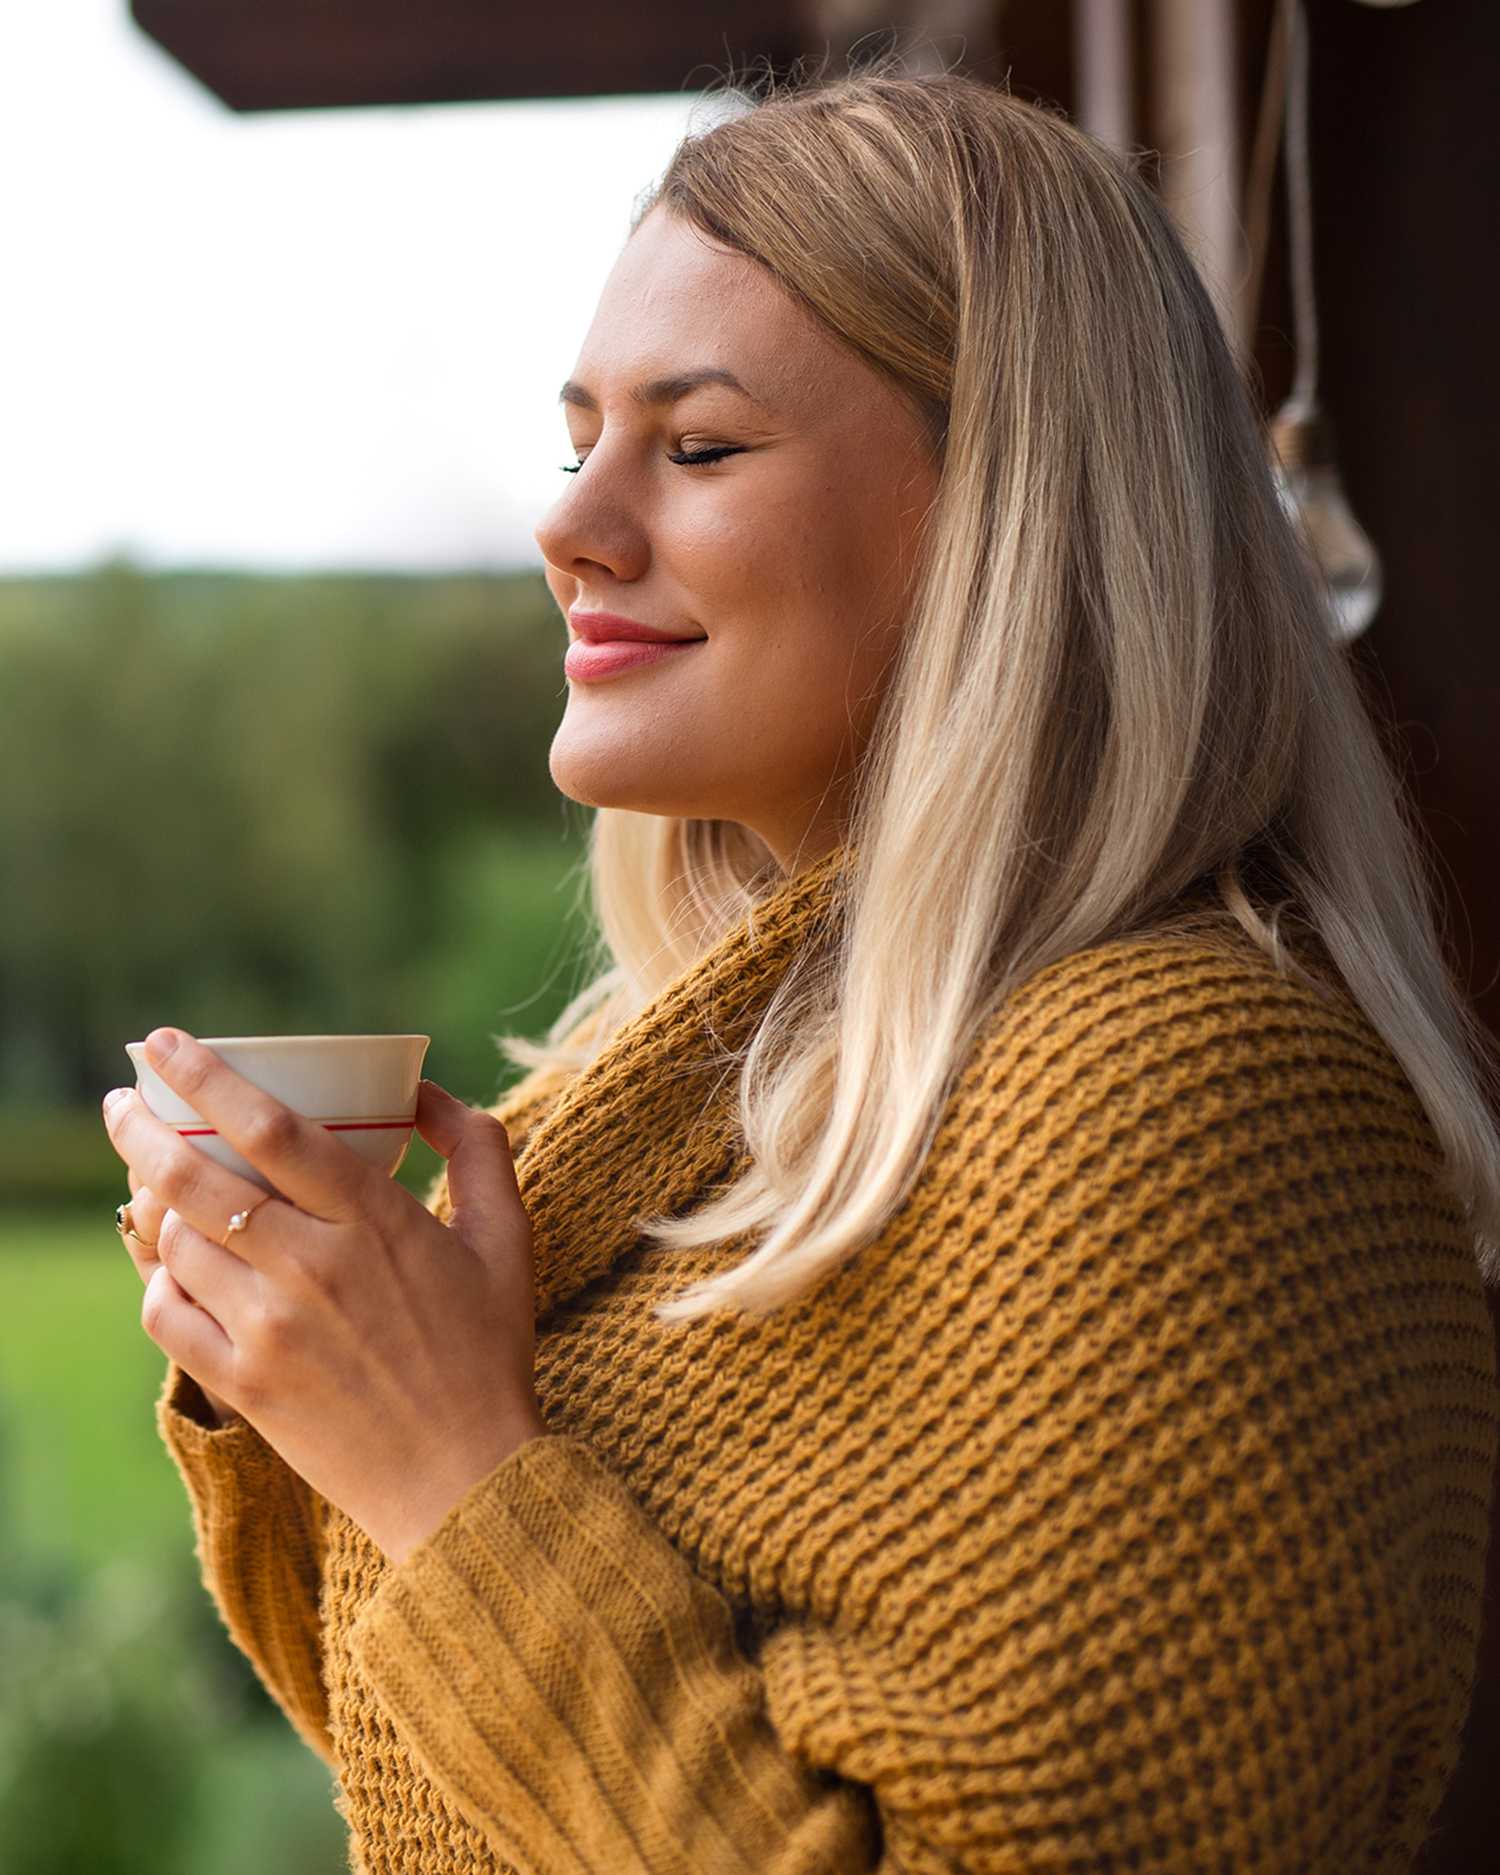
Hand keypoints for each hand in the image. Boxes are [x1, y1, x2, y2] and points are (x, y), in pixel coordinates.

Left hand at [104, 1028, 547, 1564]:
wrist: (465, 1482)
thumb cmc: (488, 1354)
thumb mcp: (506, 1240)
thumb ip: (479, 1151)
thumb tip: (427, 1093)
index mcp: (376, 1220)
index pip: (271, 1126)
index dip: (206, 1075)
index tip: (163, 1043)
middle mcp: (313, 1266)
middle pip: (195, 1176)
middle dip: (141, 1127)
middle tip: (122, 1102)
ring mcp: (271, 1328)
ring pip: (175, 1241)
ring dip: (153, 1201)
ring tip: (154, 1182)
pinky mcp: (244, 1383)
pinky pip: (167, 1312)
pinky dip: (159, 1278)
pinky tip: (175, 1264)